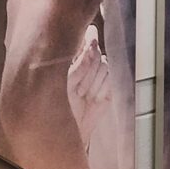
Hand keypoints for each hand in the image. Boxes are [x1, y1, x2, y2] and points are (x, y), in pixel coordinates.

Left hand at [67, 25, 111, 146]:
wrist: (70, 129)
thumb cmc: (59, 104)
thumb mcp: (66, 81)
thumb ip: (80, 63)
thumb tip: (92, 42)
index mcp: (70, 59)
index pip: (83, 41)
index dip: (88, 40)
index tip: (87, 41)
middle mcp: (85, 65)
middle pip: (96, 52)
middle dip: (89, 69)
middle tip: (79, 87)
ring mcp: (96, 75)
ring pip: (104, 64)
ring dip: (95, 80)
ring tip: (84, 94)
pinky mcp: (106, 87)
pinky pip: (110, 78)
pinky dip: (102, 87)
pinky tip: (94, 98)